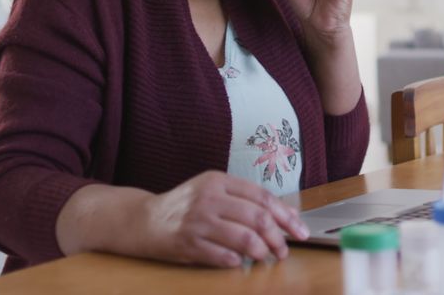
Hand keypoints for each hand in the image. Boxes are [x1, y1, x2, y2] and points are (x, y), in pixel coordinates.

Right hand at [138, 171, 309, 267]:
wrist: (143, 219)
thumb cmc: (185, 206)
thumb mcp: (212, 191)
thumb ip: (244, 199)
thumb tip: (284, 216)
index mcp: (218, 180)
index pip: (262, 197)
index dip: (286, 216)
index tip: (300, 231)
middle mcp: (208, 197)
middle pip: (257, 218)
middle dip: (278, 238)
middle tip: (284, 251)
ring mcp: (197, 220)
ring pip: (244, 238)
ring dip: (261, 252)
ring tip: (265, 257)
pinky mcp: (187, 243)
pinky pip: (222, 256)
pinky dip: (237, 261)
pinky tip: (240, 263)